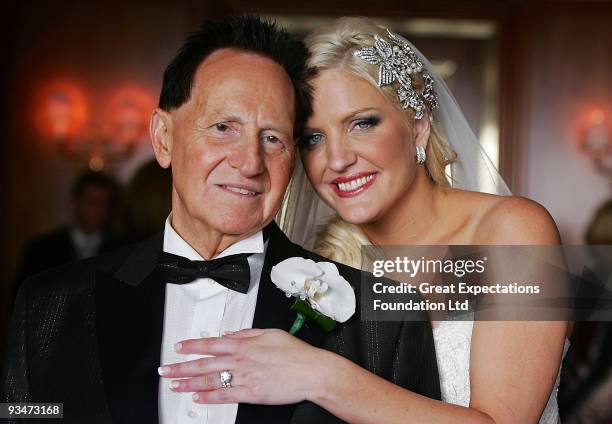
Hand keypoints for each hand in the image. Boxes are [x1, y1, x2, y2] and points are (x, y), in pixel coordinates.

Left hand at [157, 328, 327, 404]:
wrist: (311, 371)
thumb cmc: (295, 353)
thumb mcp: (271, 333)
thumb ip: (248, 333)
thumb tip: (232, 333)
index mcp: (245, 344)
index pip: (211, 343)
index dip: (192, 346)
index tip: (178, 347)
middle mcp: (241, 360)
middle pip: (205, 363)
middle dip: (182, 367)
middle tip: (166, 370)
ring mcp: (244, 378)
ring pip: (210, 380)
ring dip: (190, 383)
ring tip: (175, 385)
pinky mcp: (251, 393)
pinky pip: (225, 395)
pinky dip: (209, 397)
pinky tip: (197, 398)